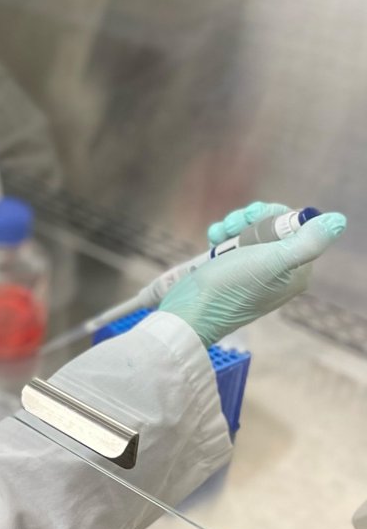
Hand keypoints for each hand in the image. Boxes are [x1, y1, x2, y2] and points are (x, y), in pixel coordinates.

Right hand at [160, 202, 346, 346]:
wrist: (190, 311)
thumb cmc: (230, 287)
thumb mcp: (272, 261)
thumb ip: (308, 242)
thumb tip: (338, 220)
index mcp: (296, 272)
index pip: (296, 228)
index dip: (273, 216)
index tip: (253, 218)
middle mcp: (278, 272)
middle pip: (271, 228)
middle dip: (249, 219)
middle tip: (233, 226)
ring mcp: (253, 272)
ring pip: (250, 232)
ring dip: (232, 225)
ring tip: (218, 235)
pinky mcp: (231, 272)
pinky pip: (232, 244)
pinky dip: (221, 237)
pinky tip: (210, 240)